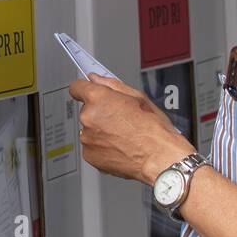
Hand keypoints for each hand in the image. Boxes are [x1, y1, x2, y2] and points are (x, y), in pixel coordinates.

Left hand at [70, 74, 195, 184]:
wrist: (159, 158)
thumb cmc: (153, 129)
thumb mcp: (138, 97)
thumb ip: (112, 84)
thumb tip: (96, 79)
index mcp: (98, 99)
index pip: (77, 87)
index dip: (84, 88)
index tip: (87, 92)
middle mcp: (88, 118)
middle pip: (87, 110)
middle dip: (101, 113)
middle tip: (121, 119)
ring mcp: (87, 138)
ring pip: (90, 129)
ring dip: (101, 131)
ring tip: (123, 135)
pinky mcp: (89, 155)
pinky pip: (92, 146)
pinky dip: (102, 146)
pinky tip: (119, 147)